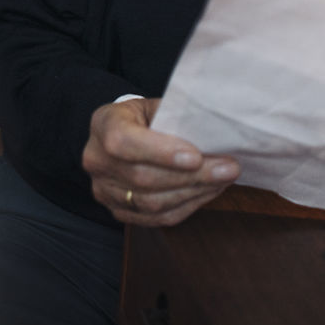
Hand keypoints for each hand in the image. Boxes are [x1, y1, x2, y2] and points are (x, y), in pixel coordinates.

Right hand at [82, 97, 239, 225]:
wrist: (120, 133)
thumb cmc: (144, 117)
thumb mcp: (154, 105)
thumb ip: (176, 117)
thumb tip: (214, 133)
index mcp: (103, 124)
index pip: (124, 142)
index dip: (160, 152)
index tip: (196, 157)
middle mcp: (96, 159)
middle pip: (143, 177)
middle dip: (191, 176)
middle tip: (228, 168)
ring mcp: (103, 189)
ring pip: (151, 203)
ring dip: (193, 193)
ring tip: (223, 180)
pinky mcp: (117, 210)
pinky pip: (155, 218)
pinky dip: (186, 206)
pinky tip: (207, 192)